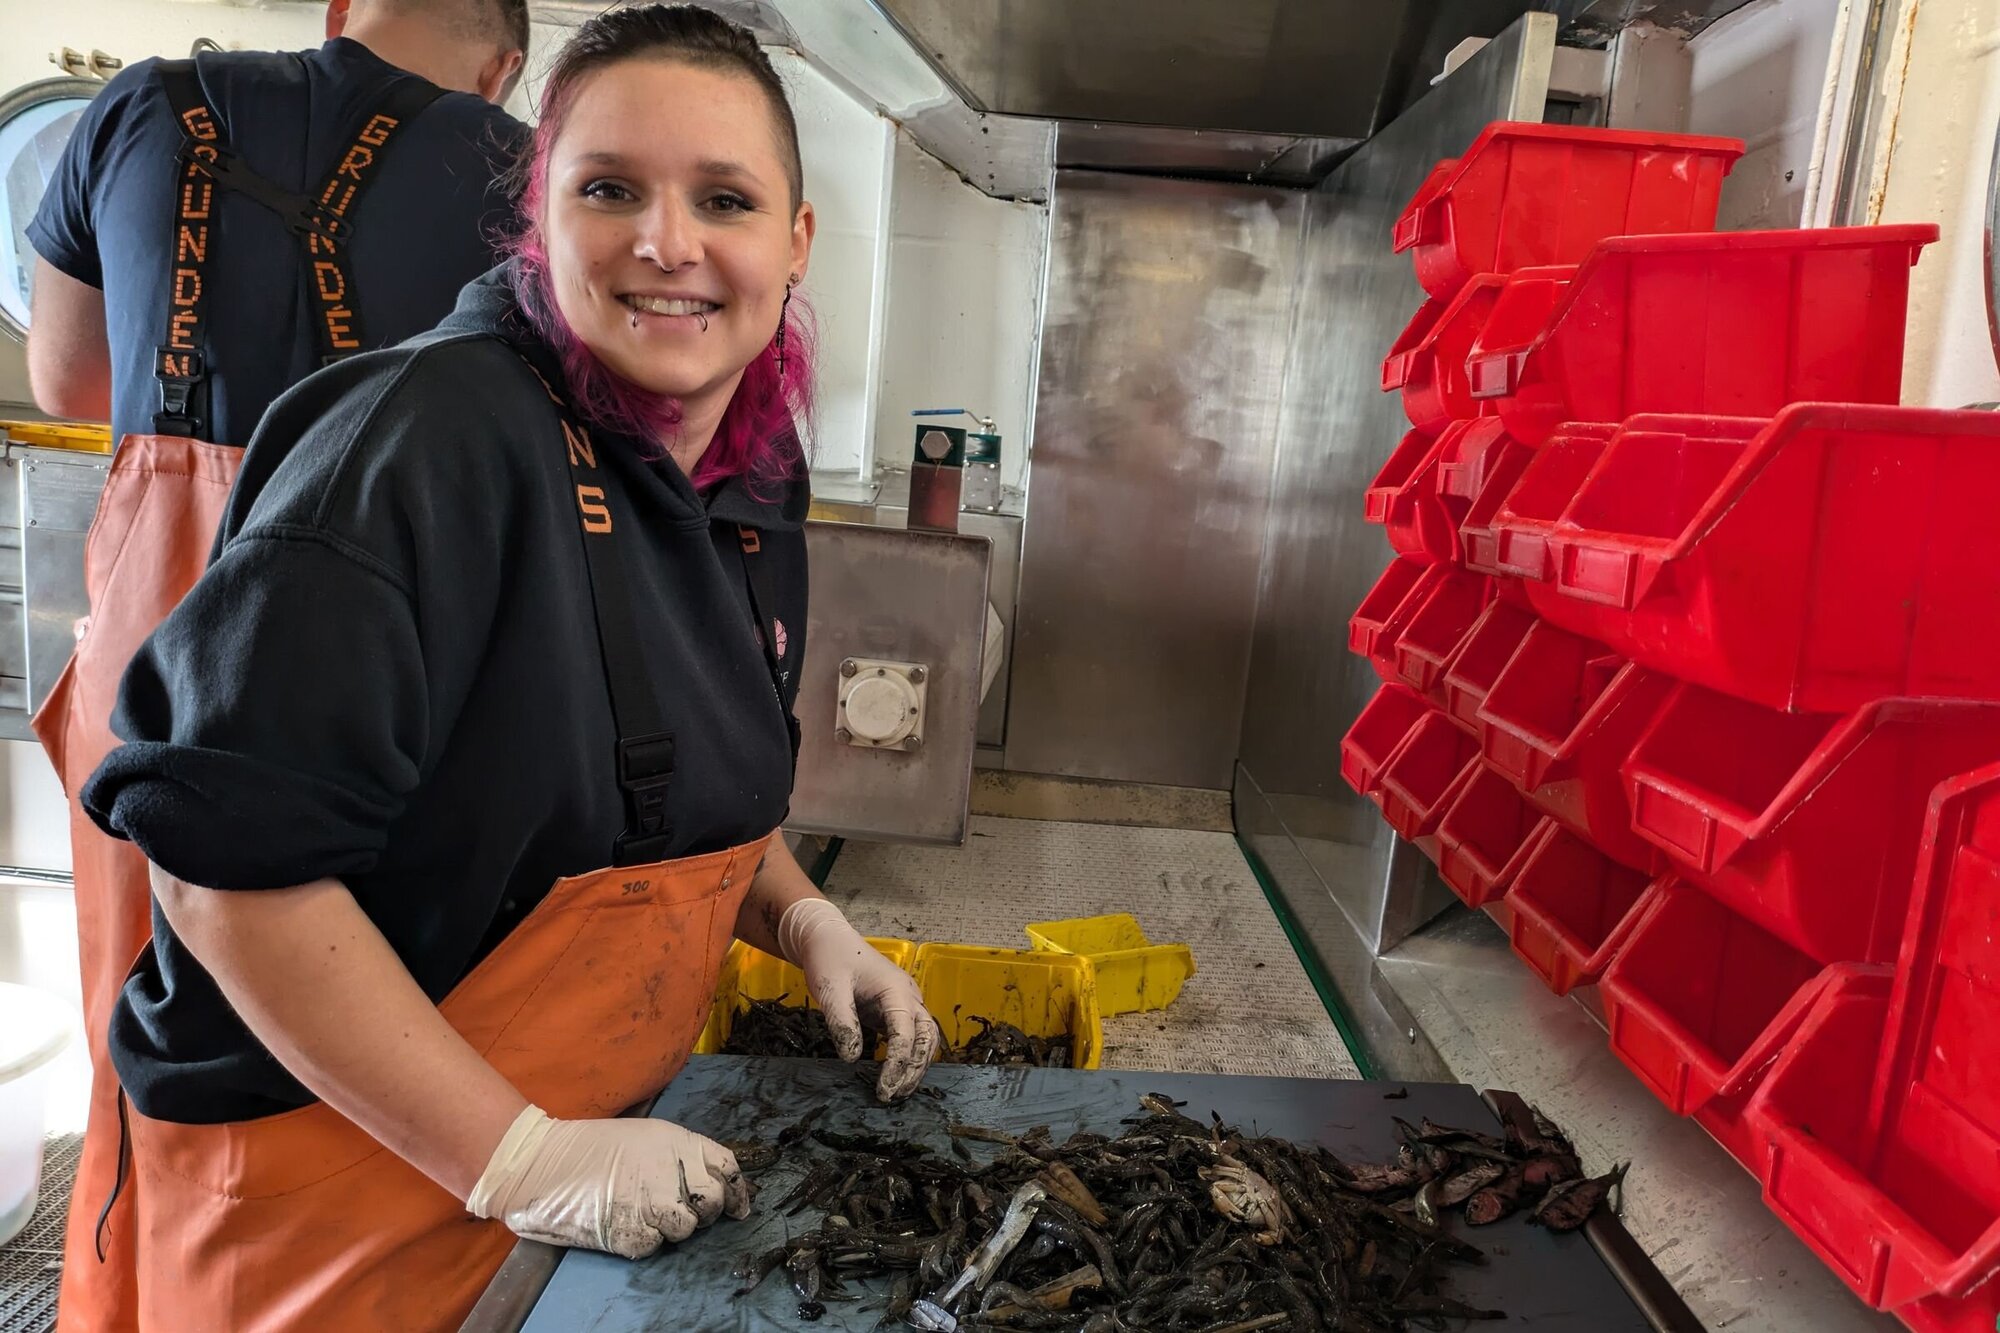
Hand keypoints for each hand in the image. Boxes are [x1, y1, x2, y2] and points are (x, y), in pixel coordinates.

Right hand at [466, 1105, 751, 1256]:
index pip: (725, 1165)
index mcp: (675, 1140)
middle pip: (712, 1200)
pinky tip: (625, 1224)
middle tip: (683, 1210)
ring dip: (673, 1227)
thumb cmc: (592, 1149)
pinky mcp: (628, 1231)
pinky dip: (644, 1240)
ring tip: (646, 1215)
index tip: (738, 1208)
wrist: (540, 1162)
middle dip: (705, 1212)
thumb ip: (683, 1156)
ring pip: (687, 1228)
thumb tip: (721, 1186)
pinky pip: (654, 1246)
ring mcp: (648, 1201)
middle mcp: (668, 1169)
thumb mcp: (646, 1137)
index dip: (736, 1190)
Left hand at [779, 897, 940, 1101]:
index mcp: (896, 990)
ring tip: (898, 1092)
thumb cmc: (829, 959)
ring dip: (917, 1065)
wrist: (828, 938)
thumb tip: (853, 1058)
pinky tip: (896, 1075)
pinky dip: (909, 1056)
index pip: (906, 1034)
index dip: (898, 1064)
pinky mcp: (895, 1008)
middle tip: (894, 1096)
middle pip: (927, 1038)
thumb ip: (842, 1022)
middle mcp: (908, 996)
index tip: (884, 1089)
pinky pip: (911, 1035)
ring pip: (925, 1038)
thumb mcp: (830, 989)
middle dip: (915, 1069)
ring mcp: (905, 1002)